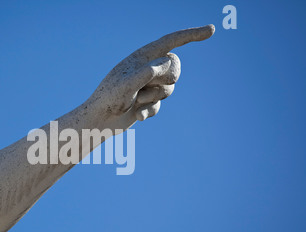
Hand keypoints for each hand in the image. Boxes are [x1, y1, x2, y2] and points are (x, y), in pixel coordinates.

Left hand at [88, 24, 214, 126]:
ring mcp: (148, 86)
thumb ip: (147, 72)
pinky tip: (136, 114)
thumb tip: (168, 62)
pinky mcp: (147, 101)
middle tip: (146, 87)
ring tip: (135, 100)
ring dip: (153, 97)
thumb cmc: (108, 98)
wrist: (99, 120)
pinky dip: (149, 111)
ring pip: (170, 88)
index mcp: (141, 57)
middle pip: (176, 68)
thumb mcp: (126, 84)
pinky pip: (160, 105)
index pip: (171, 42)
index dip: (192, 35)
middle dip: (167, 80)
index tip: (211, 30)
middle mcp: (147, 69)